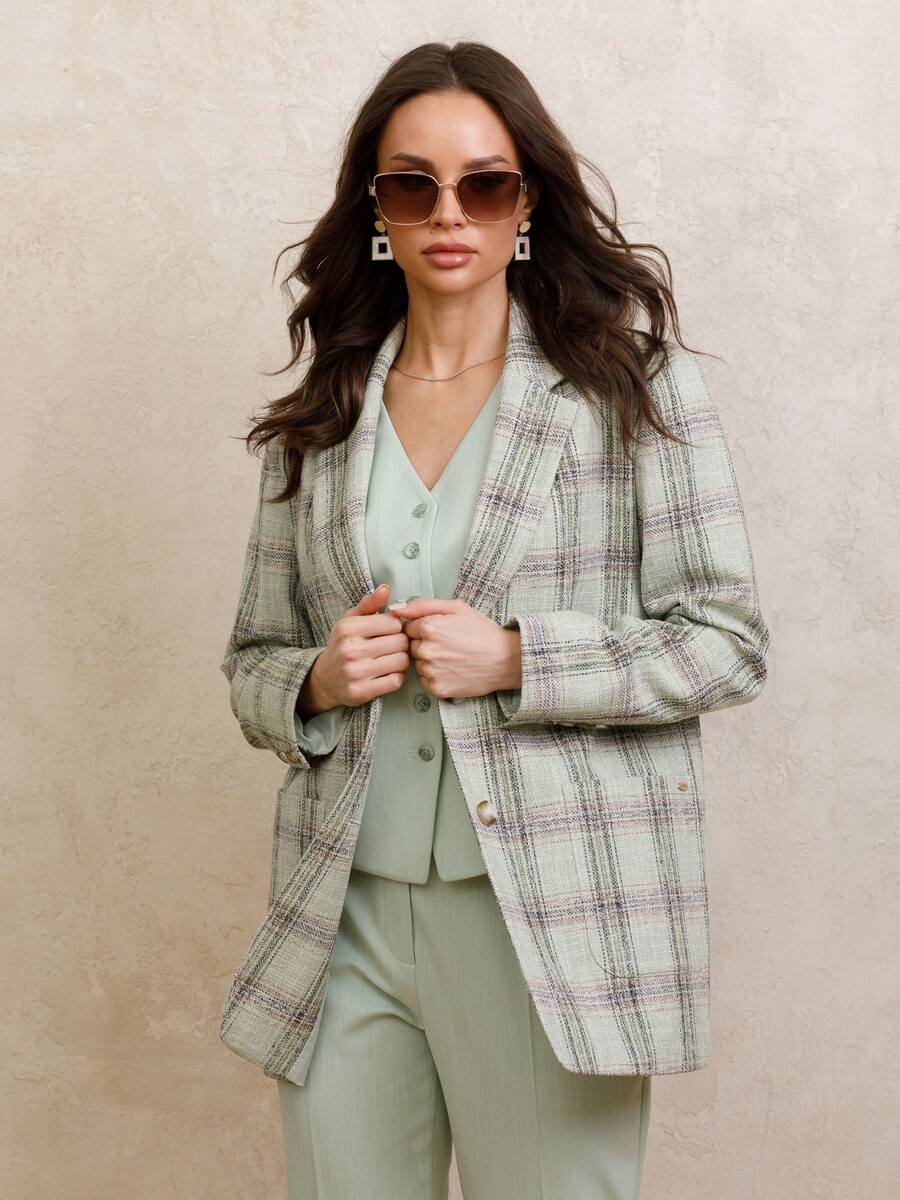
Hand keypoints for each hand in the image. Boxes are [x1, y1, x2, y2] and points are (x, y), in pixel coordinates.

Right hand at [299, 584, 409, 715]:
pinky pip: (396, 681)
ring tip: (389, 659)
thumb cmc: (342, 645)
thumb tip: (385, 589)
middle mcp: (350, 650)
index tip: (388, 631)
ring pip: (402, 661)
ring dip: (400, 660)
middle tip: (390, 646)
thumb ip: (369, 604)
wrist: (324, 679)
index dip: (395, 627)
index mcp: (348, 628)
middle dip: (400, 644)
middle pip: (400, 642)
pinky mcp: (362, 692)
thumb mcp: (350, 620)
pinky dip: (395, 677)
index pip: (394, 622)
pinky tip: (385, 673)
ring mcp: (356, 673)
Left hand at [386, 597, 521, 700]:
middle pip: (411, 646)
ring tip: (451, 657)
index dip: (423, 628)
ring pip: (417, 663)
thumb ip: (422, 605)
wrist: (505, 659)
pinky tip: (451, 669)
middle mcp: (426, 650)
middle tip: (448, 644)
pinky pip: (424, 680)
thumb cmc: (482, 631)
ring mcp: (431, 671)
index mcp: (429, 627)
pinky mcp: (437, 688)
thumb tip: (395, 609)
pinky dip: (434, 676)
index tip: (440, 631)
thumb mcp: (456, 608)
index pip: (407, 627)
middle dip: (425, 644)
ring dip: (429, 661)